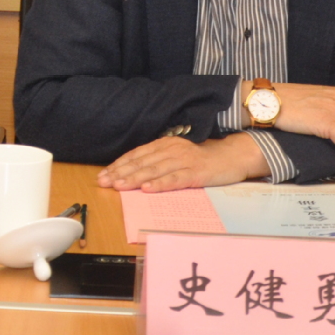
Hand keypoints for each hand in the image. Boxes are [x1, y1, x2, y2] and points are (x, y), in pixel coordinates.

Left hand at [97, 133, 268, 191]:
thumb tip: (134, 174)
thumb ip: (158, 161)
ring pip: (154, 170)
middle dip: (120, 173)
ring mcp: (184, 160)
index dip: (118, 165)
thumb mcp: (176, 156)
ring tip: (119, 185)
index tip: (103, 175)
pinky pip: (175, 179)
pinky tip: (148, 189)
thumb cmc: (201, 159)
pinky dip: (161, 184)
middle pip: (141, 162)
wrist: (232, 156)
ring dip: (135, 178)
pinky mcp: (196, 172)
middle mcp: (171, 149)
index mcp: (164, 144)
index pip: (136, 154)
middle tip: (103, 182)